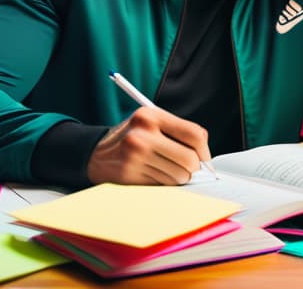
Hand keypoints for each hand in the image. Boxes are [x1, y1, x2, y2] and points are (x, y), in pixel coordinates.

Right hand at [86, 106, 211, 184]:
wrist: (96, 153)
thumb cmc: (132, 139)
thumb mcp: (151, 124)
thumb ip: (178, 133)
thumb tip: (206, 158)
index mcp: (151, 116)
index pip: (194, 134)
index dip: (204, 150)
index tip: (204, 158)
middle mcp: (142, 134)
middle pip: (190, 159)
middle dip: (192, 168)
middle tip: (186, 168)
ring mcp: (135, 155)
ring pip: (179, 177)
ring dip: (177, 178)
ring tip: (163, 169)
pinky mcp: (130, 174)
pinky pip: (163, 186)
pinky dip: (163, 184)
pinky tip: (150, 175)